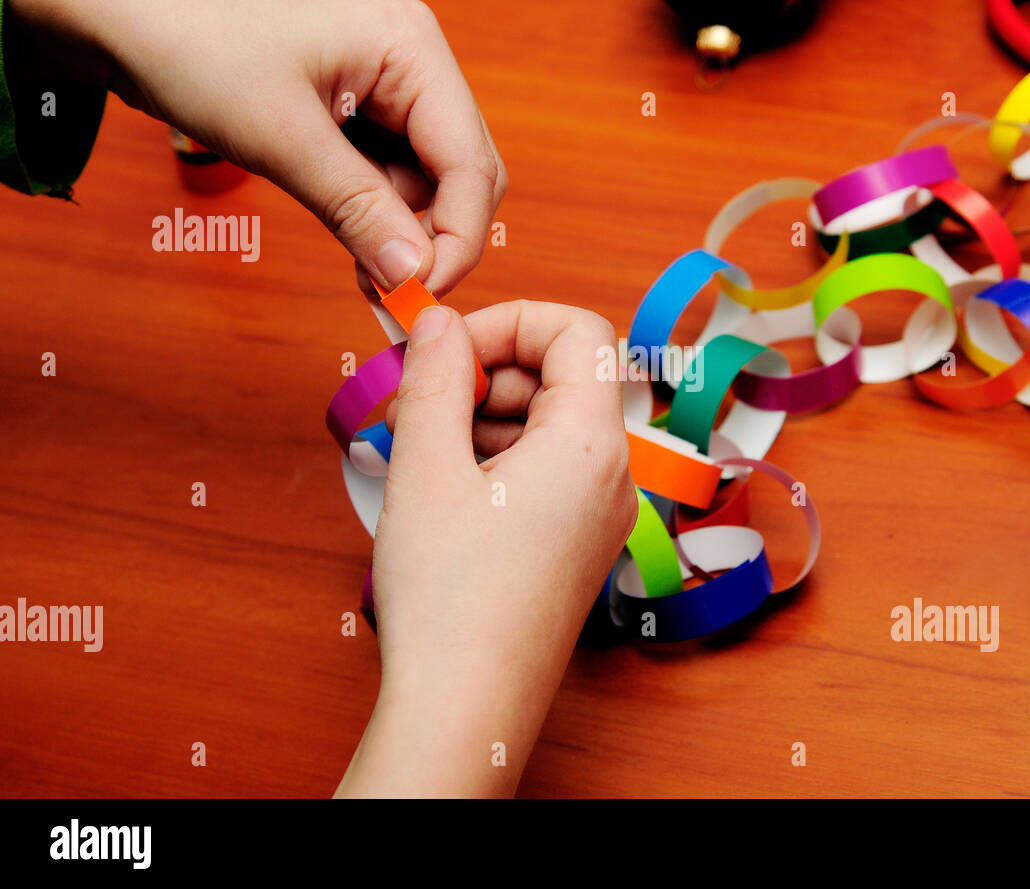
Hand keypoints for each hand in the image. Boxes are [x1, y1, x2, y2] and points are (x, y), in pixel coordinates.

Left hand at [6, 0, 504, 294]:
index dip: (456, 238)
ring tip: (361, 273)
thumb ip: (359, 211)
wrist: (111, 9)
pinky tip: (352, 243)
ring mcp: (386, 86)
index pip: (470, 163)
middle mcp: (412, 62)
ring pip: (427, 184)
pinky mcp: (356, 109)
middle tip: (393, 293)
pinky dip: (375, 217)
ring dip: (400, 233)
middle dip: (434, 238)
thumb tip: (415, 278)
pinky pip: (388, 177)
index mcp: (413, 47)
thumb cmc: (190, 39)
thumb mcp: (282, 137)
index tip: (422, 296)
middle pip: (463, 174)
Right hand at [335, 301, 637, 796]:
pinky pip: (549, 468)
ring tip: (418, 451)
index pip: (579, 332)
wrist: (467, 709)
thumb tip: (440, 323)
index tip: (447, 349)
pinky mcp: (581, 541)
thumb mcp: (428, 469)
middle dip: (486, 372)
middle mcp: (614, 474)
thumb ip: (434, 378)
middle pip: (564, 375)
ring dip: (484, 416)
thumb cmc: (450, 599)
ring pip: (551, 423)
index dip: (510, 322)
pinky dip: (497, 456)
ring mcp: (603, 511)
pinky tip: (444, 486)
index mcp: (592, 444)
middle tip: (415, 405)